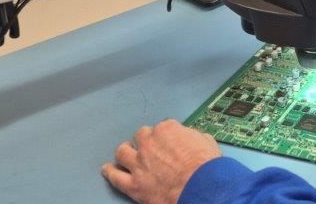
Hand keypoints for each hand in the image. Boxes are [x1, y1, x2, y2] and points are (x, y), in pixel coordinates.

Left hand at [101, 119, 221, 203]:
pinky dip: (110, 173)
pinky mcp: (133, 184)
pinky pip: (115, 177)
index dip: (166, 135)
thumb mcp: (207, 142)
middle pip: (141, 136)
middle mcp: (149, 143)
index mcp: (167, 130)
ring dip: (125, 152)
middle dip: (145, 141)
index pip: (163, 127)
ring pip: (122, 152)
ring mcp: (139, 163)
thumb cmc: (205, 167)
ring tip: (125, 153)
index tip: (168, 141)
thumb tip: (195, 139)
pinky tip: (108, 170)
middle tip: (149, 147)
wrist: (200, 187)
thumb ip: (195, 137)